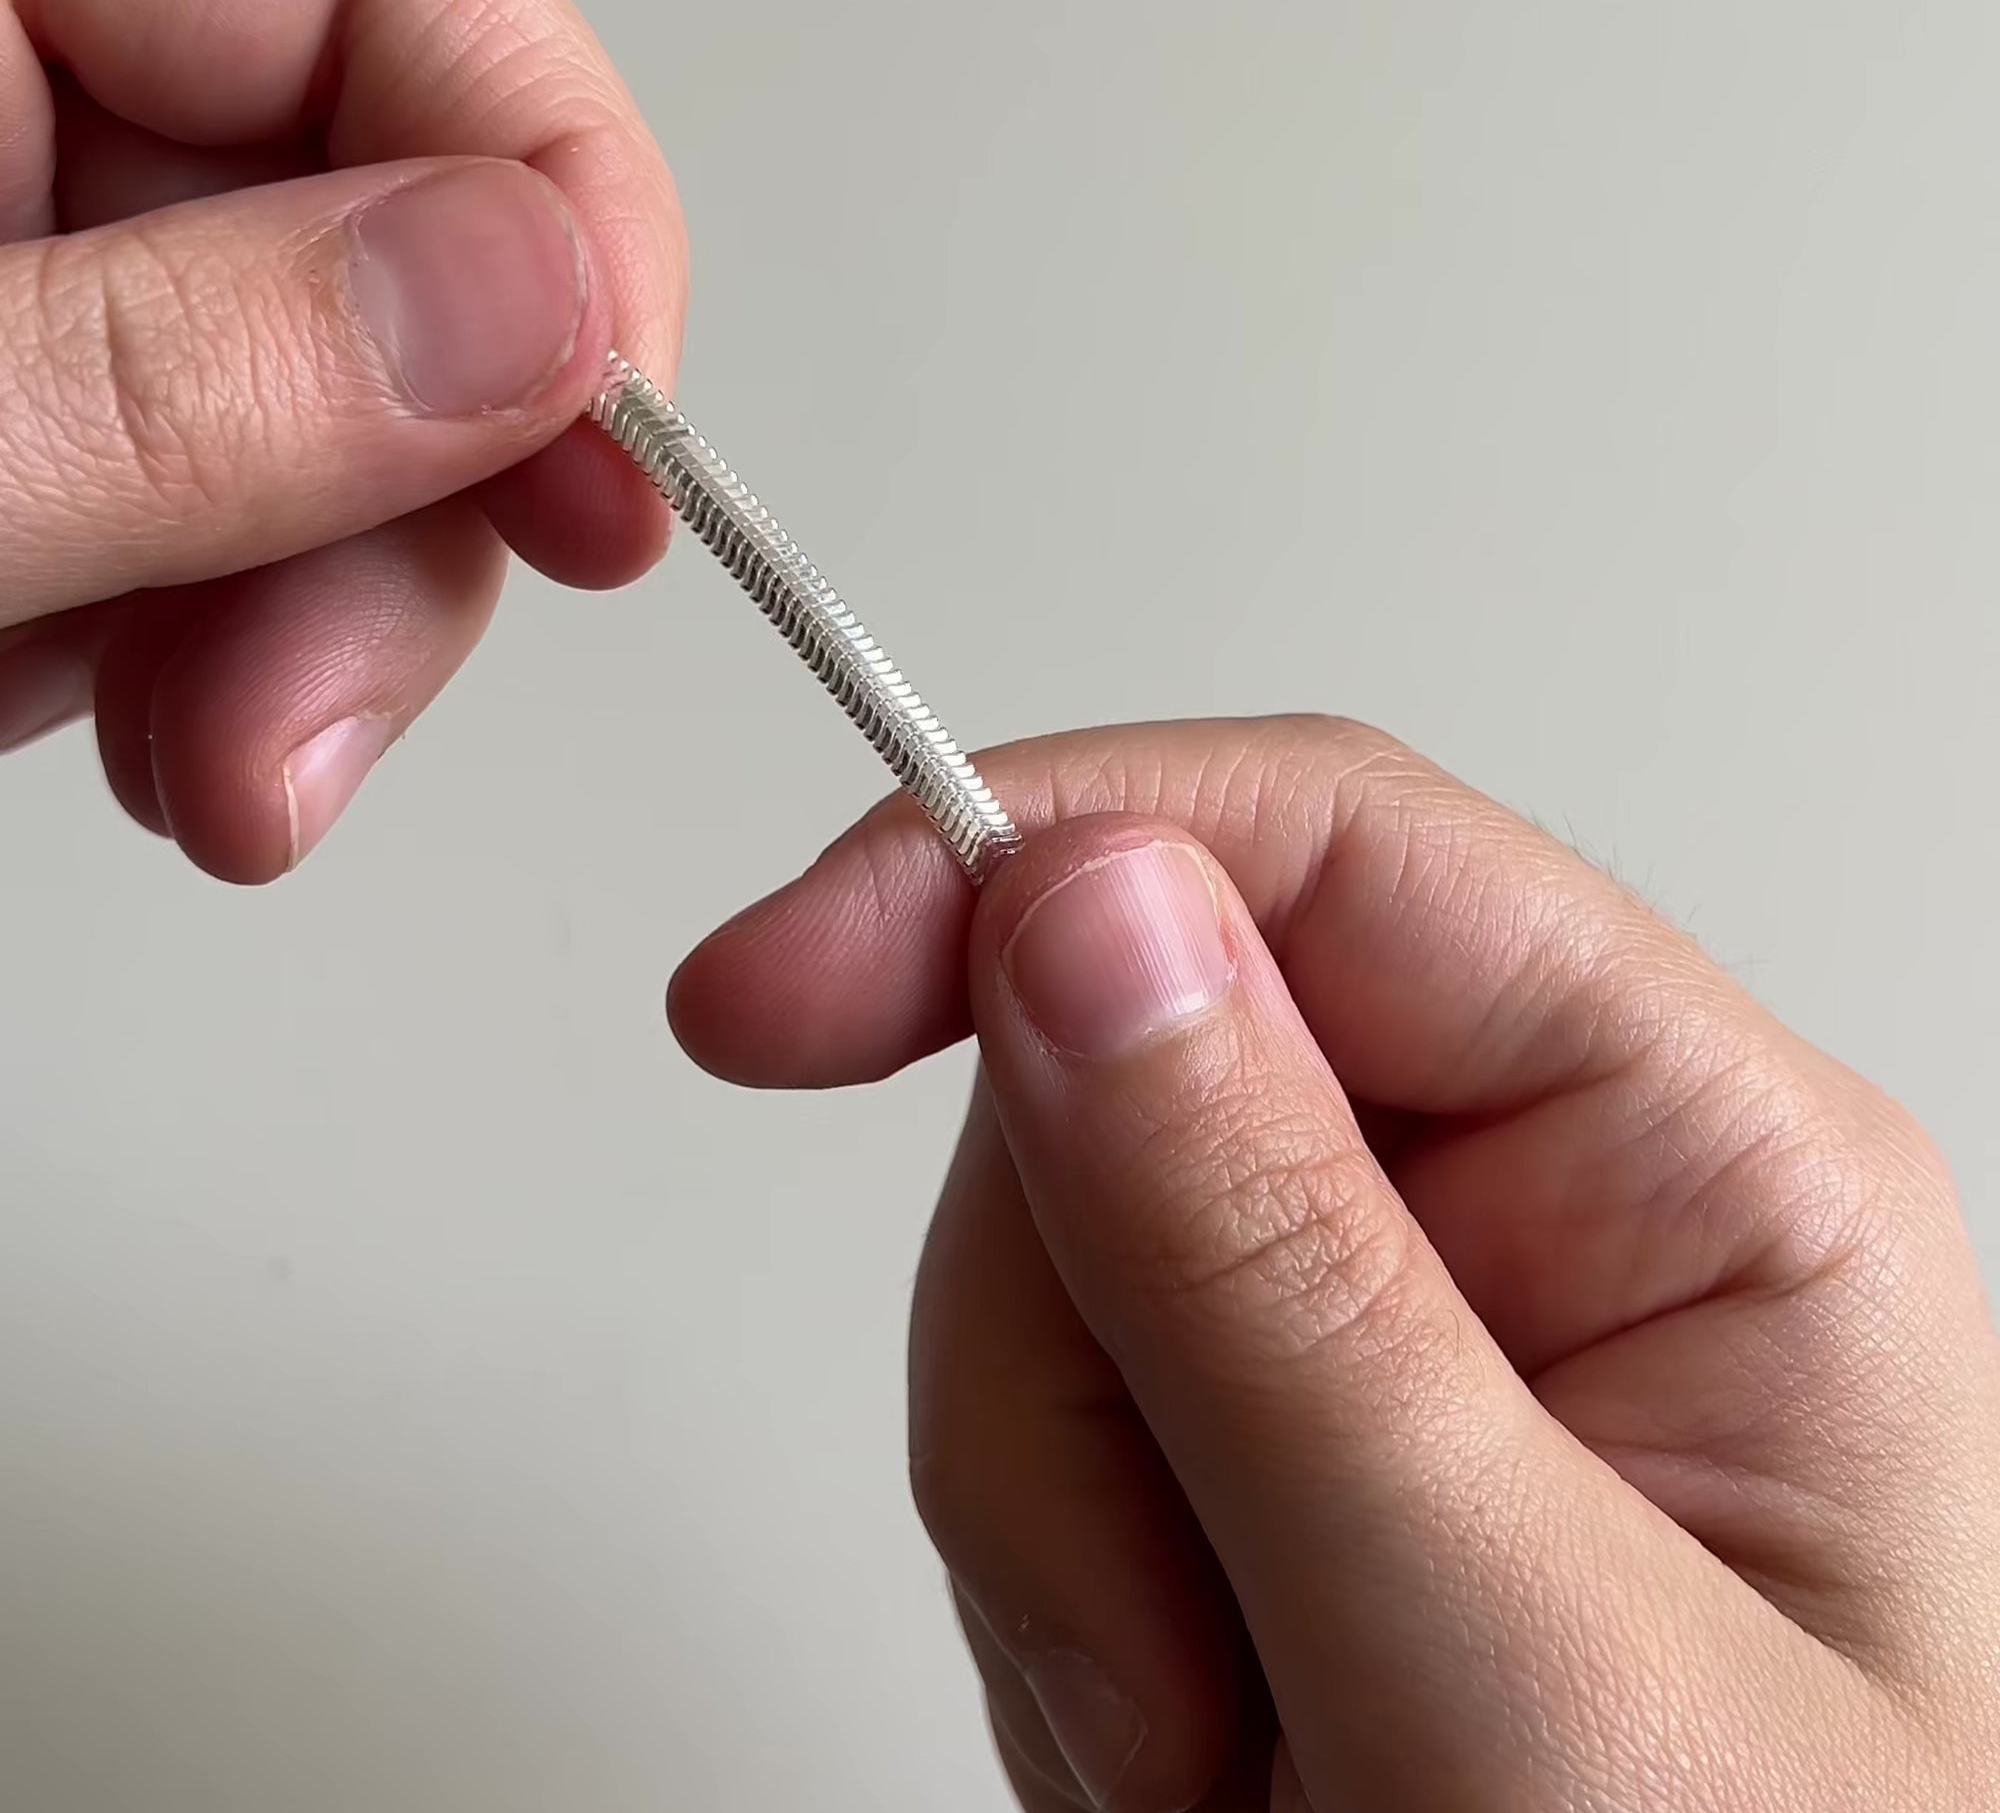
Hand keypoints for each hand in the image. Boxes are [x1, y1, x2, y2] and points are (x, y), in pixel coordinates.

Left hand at [0, 0, 682, 878]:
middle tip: (306, 746)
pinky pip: (205, 483)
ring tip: (185, 773)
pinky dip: (195, 634)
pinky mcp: (10, 373)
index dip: (560, 224)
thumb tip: (541, 310)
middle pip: (381, 229)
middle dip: (396, 528)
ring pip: (317, 398)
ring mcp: (2, 226)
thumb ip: (180, 375)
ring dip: (298, 621)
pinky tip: (89, 707)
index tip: (617, 486)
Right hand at [671, 716, 1999, 1809]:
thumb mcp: (1513, 1666)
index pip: (1325, 845)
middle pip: (1135, 1064)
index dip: (1032, 852)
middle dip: (1062, 1354)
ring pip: (1050, 1260)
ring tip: (1216, 1747)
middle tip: (1155, 1640)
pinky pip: (1040, 1413)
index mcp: (1696, 1166)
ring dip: (1062, 1526)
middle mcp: (1542, 1202)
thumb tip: (1087, 913)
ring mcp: (1395, 1325)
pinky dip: (1060, 1598)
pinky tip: (1197, 1739)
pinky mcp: (1274, 1440)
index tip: (790, 979)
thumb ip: (1285, 1282)